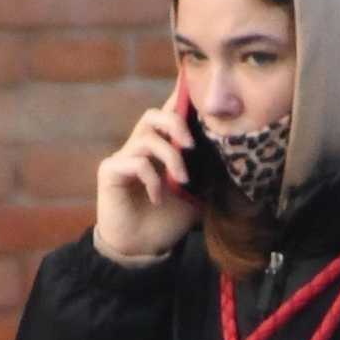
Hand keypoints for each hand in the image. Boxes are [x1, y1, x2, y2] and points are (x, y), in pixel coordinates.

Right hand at [95, 93, 198, 264]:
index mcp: (158, 150)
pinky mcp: (110, 171)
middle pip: (153, 115)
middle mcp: (139, 148)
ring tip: (182, 182)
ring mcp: (123, 158)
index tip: (194, 89)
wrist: (140, 250)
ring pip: (147, 137)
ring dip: (170, 157)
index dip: (178, 99)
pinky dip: (152, 179)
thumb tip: (228, 160)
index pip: (167, 116)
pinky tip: (157, 199)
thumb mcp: (193, 198)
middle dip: (176, 124)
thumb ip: (204, 176)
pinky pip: (136, 162)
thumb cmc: (165, 222)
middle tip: (191, 146)